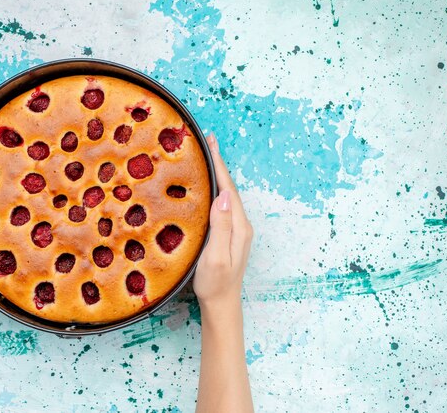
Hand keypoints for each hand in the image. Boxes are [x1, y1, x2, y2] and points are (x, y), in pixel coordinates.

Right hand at [194, 134, 252, 307]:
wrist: (222, 304)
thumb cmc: (215, 284)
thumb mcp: (216, 257)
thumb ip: (221, 226)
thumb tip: (223, 196)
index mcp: (239, 226)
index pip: (228, 188)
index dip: (219, 164)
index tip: (211, 143)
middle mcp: (241, 225)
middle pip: (228, 187)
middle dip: (218, 163)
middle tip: (206, 142)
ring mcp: (236, 230)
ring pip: (225, 195)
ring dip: (216, 175)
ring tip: (205, 157)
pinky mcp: (228, 235)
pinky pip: (221, 205)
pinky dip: (214, 189)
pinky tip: (205, 187)